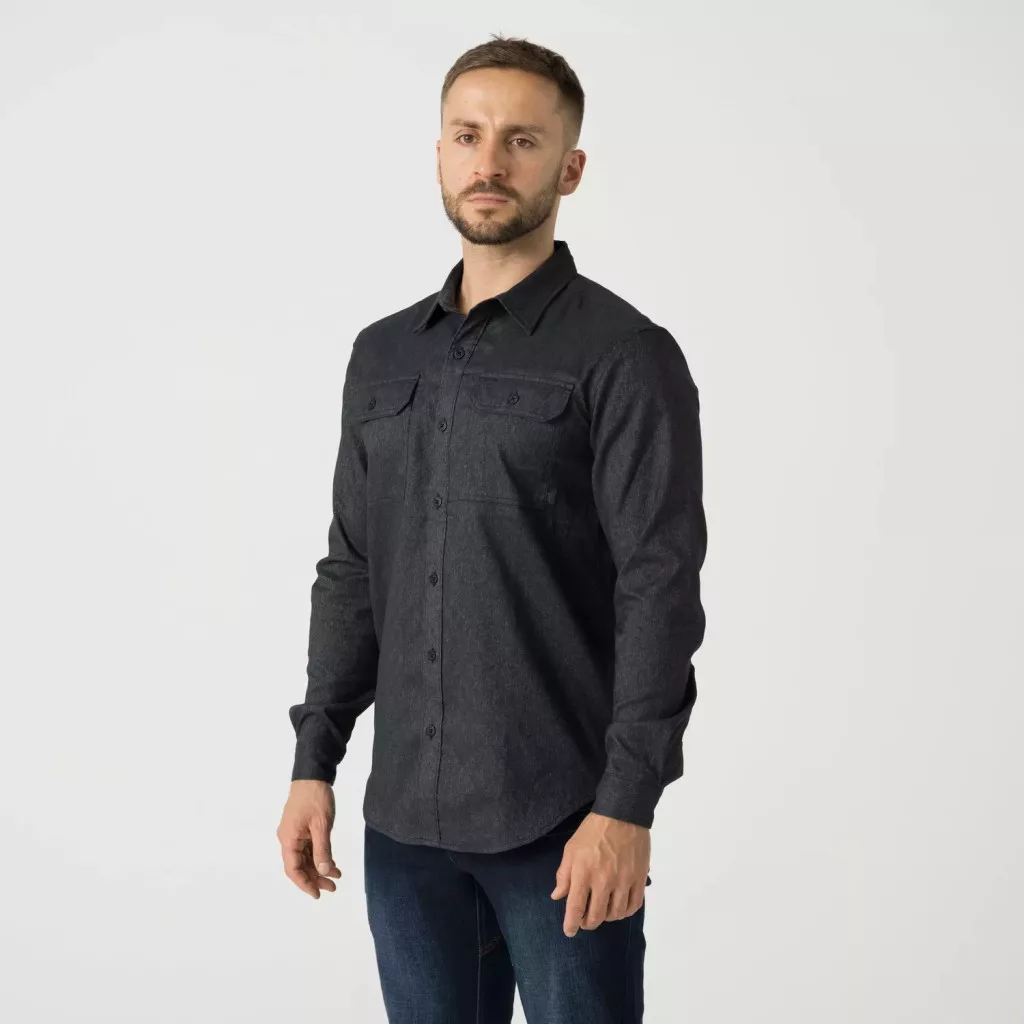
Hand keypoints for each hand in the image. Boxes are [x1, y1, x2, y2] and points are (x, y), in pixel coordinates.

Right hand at [277, 779, 342, 897]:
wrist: (313, 775)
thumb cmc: (315, 798)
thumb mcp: (322, 825)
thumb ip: (322, 849)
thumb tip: (324, 871)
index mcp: (288, 839)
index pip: (293, 869)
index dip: (305, 884)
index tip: (317, 894)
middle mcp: (288, 838)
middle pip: (300, 865)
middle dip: (316, 878)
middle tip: (333, 887)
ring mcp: (294, 833)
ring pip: (305, 857)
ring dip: (319, 867)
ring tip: (336, 876)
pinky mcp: (301, 828)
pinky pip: (308, 848)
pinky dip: (319, 856)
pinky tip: (332, 862)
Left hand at [550, 811, 649, 936]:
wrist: (622, 815)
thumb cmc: (592, 831)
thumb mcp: (571, 849)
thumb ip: (564, 875)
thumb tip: (558, 896)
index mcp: (583, 873)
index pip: (576, 908)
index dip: (571, 924)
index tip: (569, 931)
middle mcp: (603, 881)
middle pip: (597, 916)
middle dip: (589, 923)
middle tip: (586, 921)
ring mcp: (623, 881)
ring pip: (616, 914)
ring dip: (607, 917)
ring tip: (603, 911)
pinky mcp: (639, 878)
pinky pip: (633, 906)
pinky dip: (625, 911)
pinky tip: (620, 907)